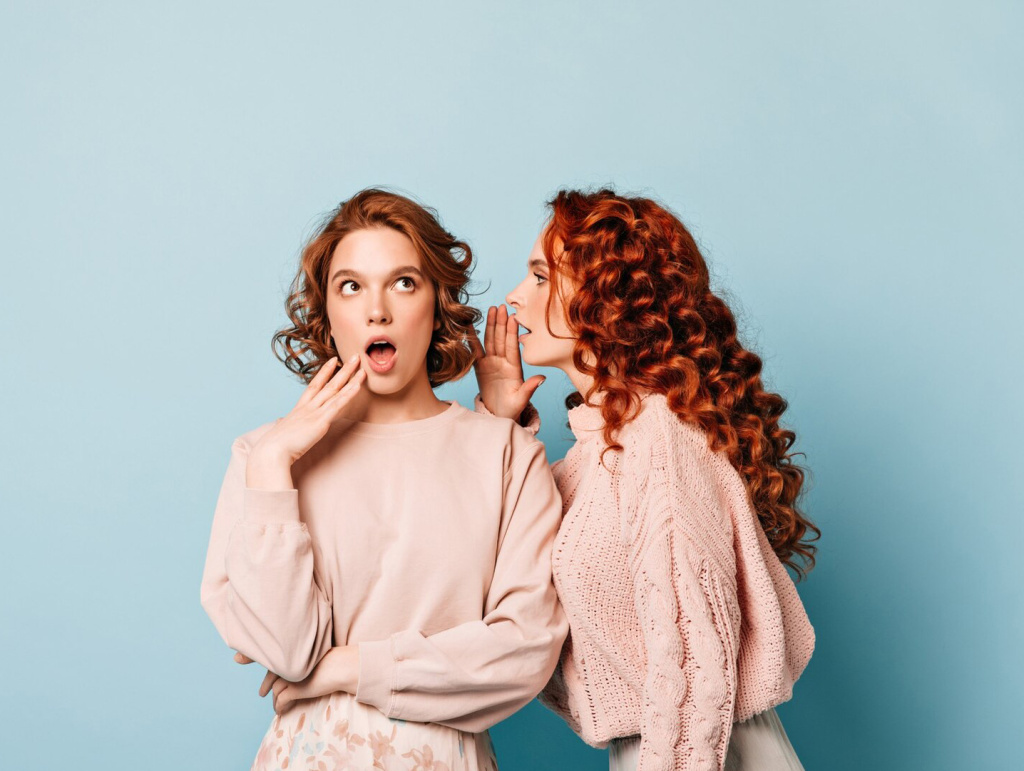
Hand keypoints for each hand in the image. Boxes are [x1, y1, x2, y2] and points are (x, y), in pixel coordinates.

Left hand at [234, 647, 359, 713]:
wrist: (344, 666)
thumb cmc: (335, 660)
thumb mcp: (316, 658)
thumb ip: (303, 660)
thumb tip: (296, 671)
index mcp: (292, 651)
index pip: (271, 657)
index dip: (254, 658)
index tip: (239, 660)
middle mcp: (288, 661)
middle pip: (270, 674)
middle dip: (265, 685)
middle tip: (261, 693)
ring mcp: (290, 675)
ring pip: (276, 691)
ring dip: (275, 699)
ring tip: (277, 705)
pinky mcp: (295, 688)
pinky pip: (281, 700)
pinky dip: (279, 707)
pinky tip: (281, 711)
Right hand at [246, 355, 366, 488]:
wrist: (271, 452)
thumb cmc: (274, 447)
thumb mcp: (282, 433)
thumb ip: (286, 426)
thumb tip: (282, 424)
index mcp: (299, 409)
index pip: (314, 386)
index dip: (324, 373)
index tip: (333, 361)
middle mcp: (308, 407)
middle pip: (329, 384)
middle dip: (343, 369)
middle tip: (354, 357)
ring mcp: (314, 413)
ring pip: (335, 390)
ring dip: (350, 377)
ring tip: (361, 365)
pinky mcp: (320, 421)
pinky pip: (337, 405)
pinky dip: (348, 394)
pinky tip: (358, 385)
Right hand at [469, 305, 544, 420]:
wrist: (499, 415)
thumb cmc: (511, 409)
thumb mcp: (521, 400)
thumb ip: (529, 389)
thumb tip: (542, 379)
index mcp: (514, 368)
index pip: (512, 347)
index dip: (512, 333)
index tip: (513, 318)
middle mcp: (503, 362)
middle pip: (501, 339)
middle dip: (501, 323)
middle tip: (501, 307)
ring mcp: (492, 363)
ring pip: (491, 341)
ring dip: (491, 325)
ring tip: (491, 309)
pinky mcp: (480, 367)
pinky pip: (476, 350)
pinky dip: (472, 338)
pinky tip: (470, 326)